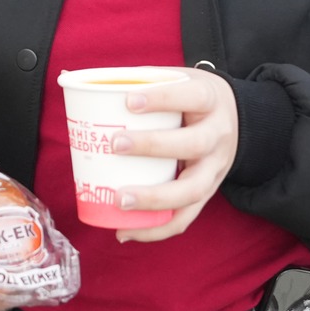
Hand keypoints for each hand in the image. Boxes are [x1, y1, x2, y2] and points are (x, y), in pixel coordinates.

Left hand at [108, 68, 240, 242]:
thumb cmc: (191, 98)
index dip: (163, 98)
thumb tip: (73, 79)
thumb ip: (138, 80)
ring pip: (193, 189)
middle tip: (115, 144)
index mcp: (210, 100)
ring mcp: (215, 169)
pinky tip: (126, 231)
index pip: (192, 96)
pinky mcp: (207, 193)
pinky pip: (186, 218)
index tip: (129, 101)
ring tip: (118, 199)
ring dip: (154, 198)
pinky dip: (156, 230)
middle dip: (153, 146)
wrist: (236, 119)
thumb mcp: (177, 79)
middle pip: (194, 144)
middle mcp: (218, 136)